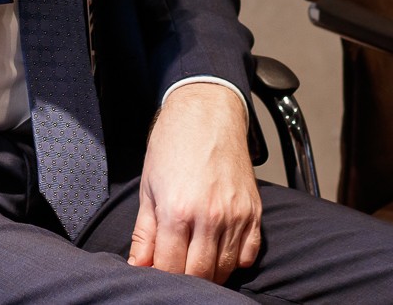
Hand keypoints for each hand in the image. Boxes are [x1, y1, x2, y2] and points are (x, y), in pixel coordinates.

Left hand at [128, 82, 261, 284]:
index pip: (169, 268)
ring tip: (194, 259)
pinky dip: (235, 260)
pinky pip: (249, 254)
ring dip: (209, 272)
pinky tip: (219, 249)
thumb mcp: (149, 187)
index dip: (159, 274)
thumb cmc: (172, 145)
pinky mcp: (254, 211)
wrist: (206, 114)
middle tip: (174, 266)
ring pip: (225, 268)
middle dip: (183, 277)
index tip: (155, 270)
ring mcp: (236, 215)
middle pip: (199, 274)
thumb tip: (138, 265)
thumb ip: (145, 232)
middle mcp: (210, 217)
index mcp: (178, 211)